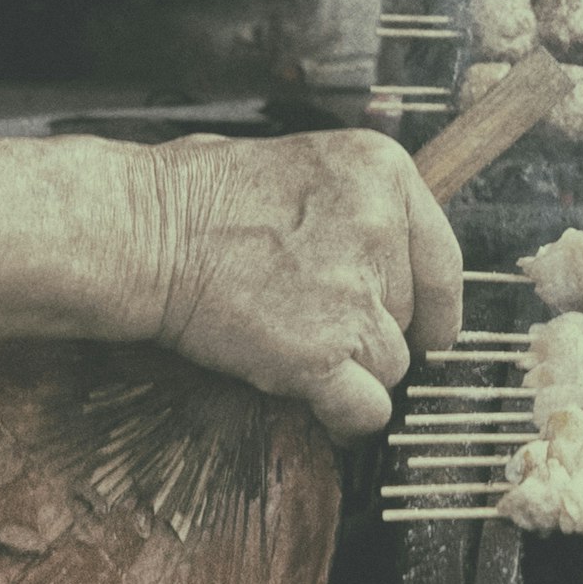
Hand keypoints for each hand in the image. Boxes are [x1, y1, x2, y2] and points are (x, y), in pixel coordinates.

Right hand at [135, 131, 461, 439]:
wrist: (141, 234)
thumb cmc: (194, 196)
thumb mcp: (297, 165)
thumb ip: (353, 207)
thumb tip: (380, 256)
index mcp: (381, 171)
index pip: (442, 258)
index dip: (433, 304)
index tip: (428, 329)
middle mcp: (380, 229)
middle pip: (409, 315)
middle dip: (369, 329)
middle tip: (310, 320)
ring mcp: (353, 295)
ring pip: (390, 365)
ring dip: (350, 369)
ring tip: (294, 349)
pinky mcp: (322, 354)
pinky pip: (367, 410)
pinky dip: (345, 418)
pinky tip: (318, 407)